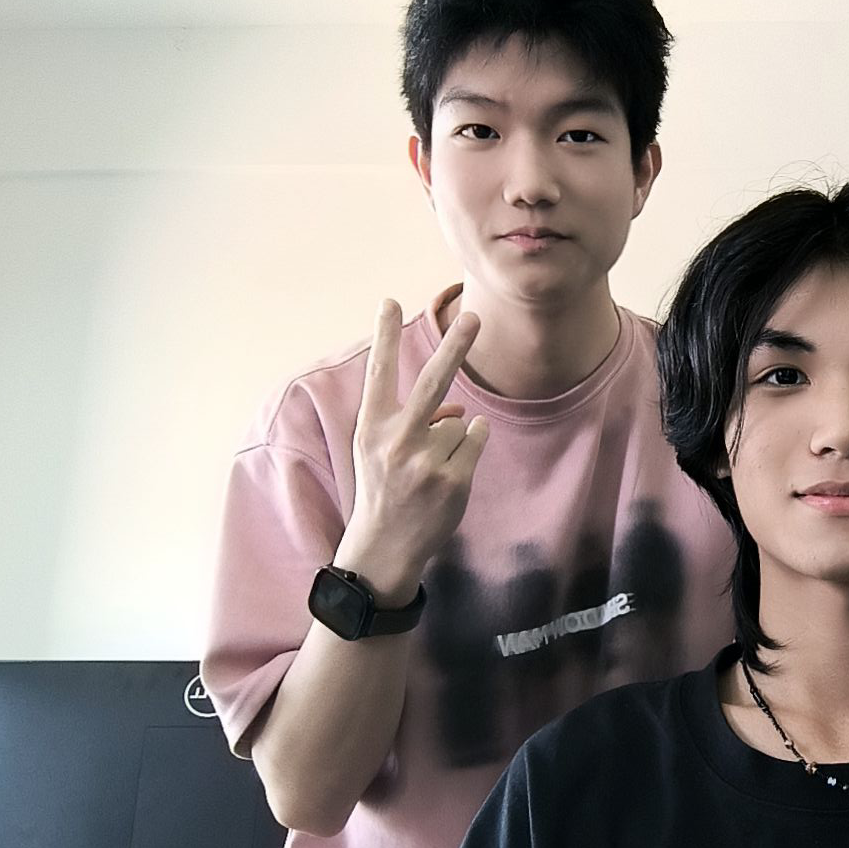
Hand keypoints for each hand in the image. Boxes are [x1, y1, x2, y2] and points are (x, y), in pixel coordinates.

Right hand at [337, 299, 489, 601]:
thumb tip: (460, 408)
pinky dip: (470, 449)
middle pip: (434, 383)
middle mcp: (396, 441)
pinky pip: (477, 438)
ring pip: (461, 421)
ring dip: (454, 437)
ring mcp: (426, 461)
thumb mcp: (383, 451)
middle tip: (474, 317)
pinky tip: (449, 474)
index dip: (384, 336)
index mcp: (371, 428)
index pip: (379, 373)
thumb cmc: (385, 489)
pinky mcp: (453, 480)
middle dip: (456, 347)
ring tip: (430, 469)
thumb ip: (415, 421)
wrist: (383, 548)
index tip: (389, 300)